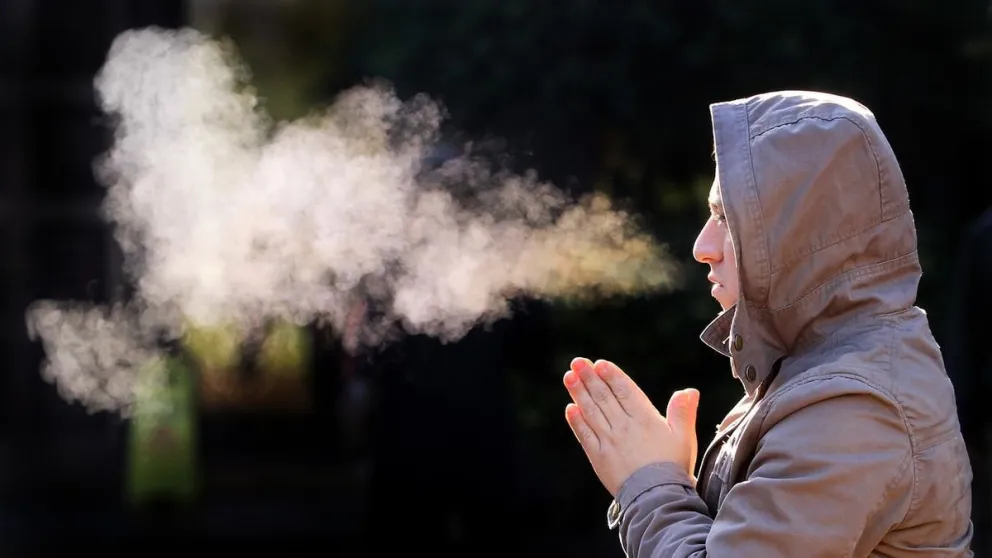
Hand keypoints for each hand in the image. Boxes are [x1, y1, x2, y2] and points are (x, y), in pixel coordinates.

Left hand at [563, 357, 699, 496]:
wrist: (657, 497)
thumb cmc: (674, 466)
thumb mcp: (683, 437)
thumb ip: (683, 412)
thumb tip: (689, 390)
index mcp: (644, 419)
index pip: (624, 391)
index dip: (612, 376)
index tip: (599, 363)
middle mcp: (623, 427)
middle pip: (604, 397)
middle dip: (589, 378)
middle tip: (577, 362)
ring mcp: (609, 441)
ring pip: (591, 412)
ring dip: (579, 394)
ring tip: (569, 377)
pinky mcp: (599, 457)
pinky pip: (585, 436)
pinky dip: (577, 422)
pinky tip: (570, 409)